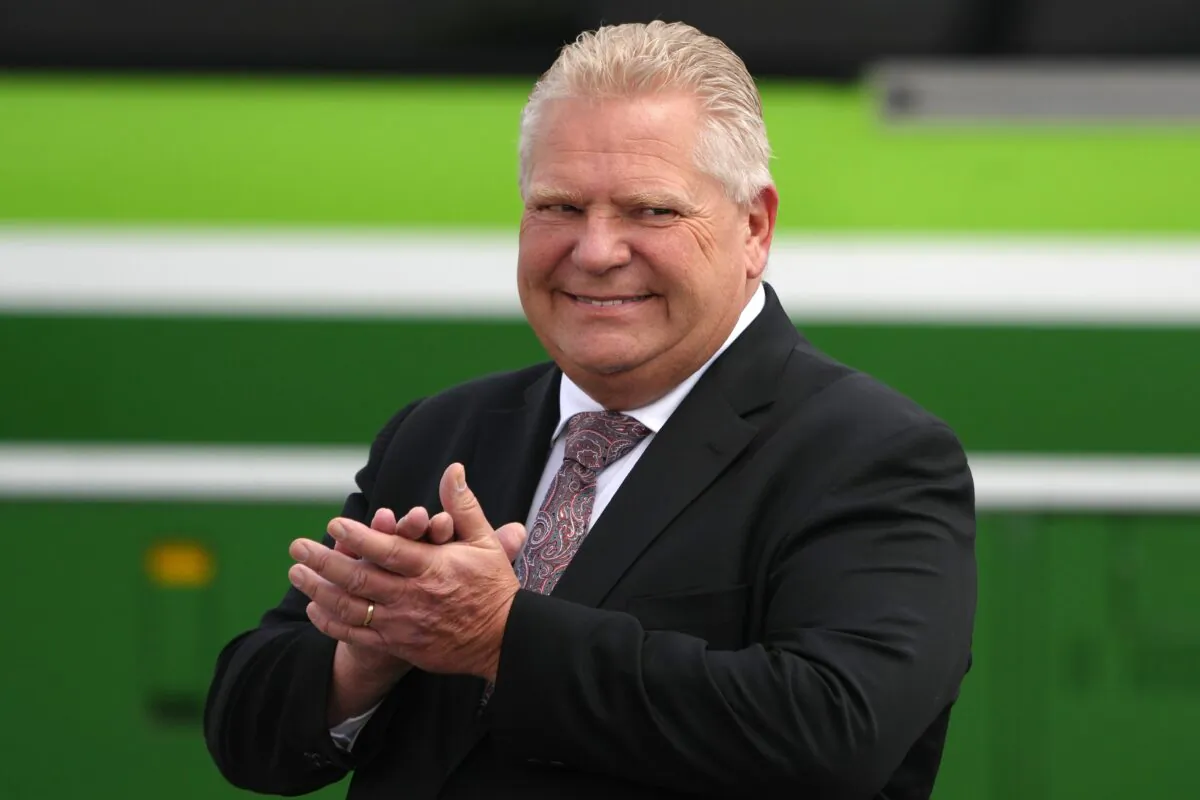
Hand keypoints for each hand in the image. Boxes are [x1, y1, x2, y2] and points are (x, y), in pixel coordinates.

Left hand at [289, 463, 524, 681]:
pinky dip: (331, 622)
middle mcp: (412, 598)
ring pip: (350, 609)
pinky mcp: (398, 646)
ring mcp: (402, 625)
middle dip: (323, 562)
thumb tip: (453, 470)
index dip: (358, 537)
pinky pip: (356, 635)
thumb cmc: (493, 587)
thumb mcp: (484, 542)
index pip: (388, 550)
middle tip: (297, 547)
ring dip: (318, 591)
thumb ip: (463, 506)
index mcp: (432, 568)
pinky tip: (315, 608)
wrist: (502, 640)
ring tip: (296, 574)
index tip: (334, 524)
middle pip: (358, 579)